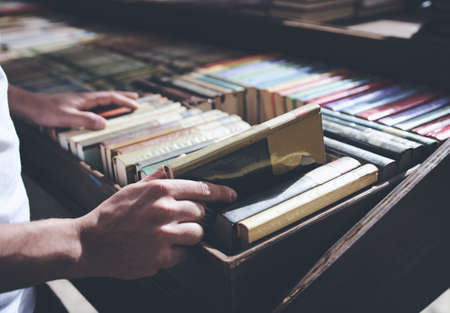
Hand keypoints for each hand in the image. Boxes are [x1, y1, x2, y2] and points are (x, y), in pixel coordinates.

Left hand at [8, 85, 138, 129]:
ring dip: (114, 102)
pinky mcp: (72, 107)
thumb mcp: (66, 117)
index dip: (124, 101)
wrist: (27, 107)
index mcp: (85, 99)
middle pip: (107, 96)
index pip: (110, 97)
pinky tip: (101, 113)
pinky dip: (103, 108)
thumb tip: (106, 124)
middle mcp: (83, 99)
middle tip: (137, 99)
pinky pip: (93, 106)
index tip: (138, 106)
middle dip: (123, 97)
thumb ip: (85, 120)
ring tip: (123, 105)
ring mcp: (78, 102)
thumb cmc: (44, 111)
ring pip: (101, 101)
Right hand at [74, 169, 236, 278]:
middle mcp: (165, 211)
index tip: (232, 195)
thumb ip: (157, 178)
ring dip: (188, 235)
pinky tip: (158, 249)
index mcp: (160, 191)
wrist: (89, 243)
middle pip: (200, 213)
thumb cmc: (111, 214)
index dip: (220, 193)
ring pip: (197, 234)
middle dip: (193, 216)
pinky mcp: (160, 258)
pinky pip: (183, 255)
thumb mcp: (132, 189)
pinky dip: (175, 253)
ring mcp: (164, 236)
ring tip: (169, 235)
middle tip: (176, 220)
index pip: (201, 189)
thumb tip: (176, 163)